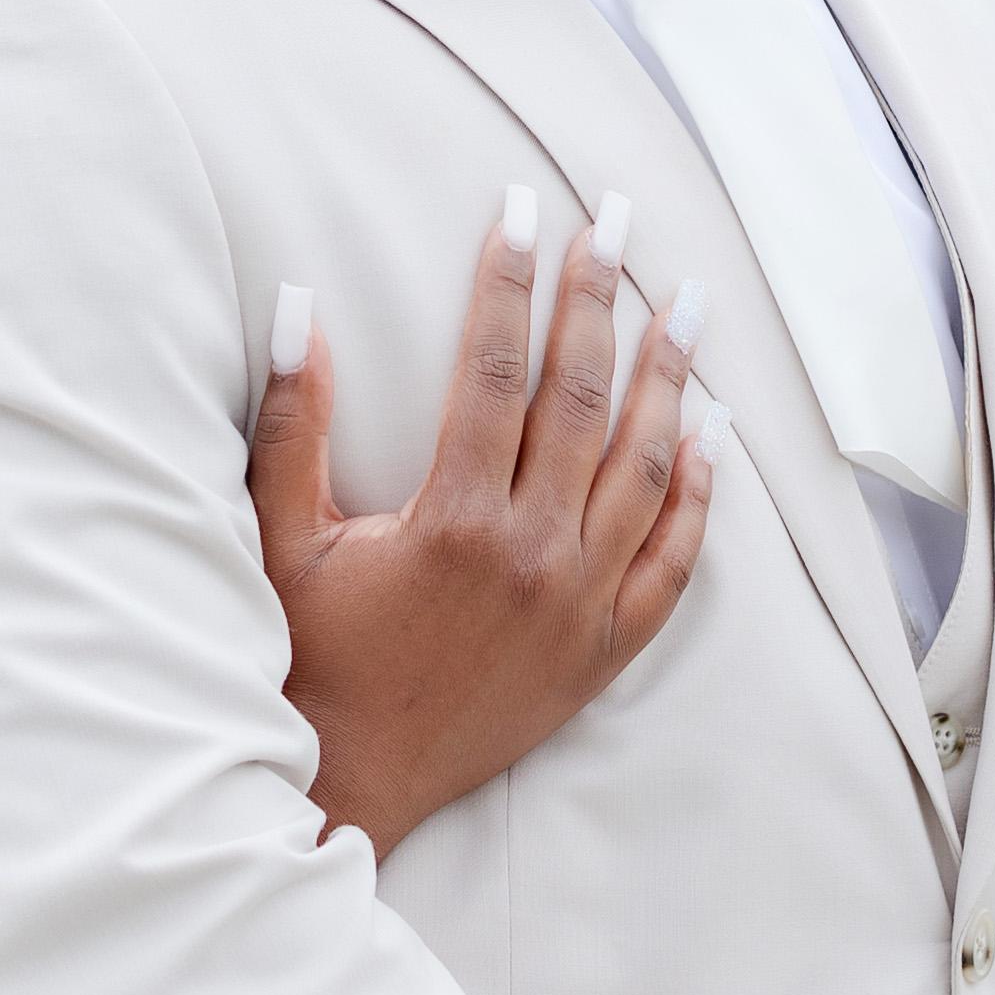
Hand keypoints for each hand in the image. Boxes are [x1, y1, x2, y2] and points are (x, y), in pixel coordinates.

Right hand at [255, 191, 715, 856]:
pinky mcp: (603, 651)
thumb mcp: (283, 540)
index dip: (508, 281)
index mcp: (454, 519)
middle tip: (619, 220)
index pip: (493, 369)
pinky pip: (673, 563)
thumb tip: (297, 311)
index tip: (523, 210)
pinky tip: (710, 436)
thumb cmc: (308, 660)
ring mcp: (578, 604)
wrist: (350, 784)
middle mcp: (532, 554)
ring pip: (646, 469)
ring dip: (670, 378)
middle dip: (600, 299)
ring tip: (689, 303)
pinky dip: (698, 496)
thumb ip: (294, 425)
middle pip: (583, 399)